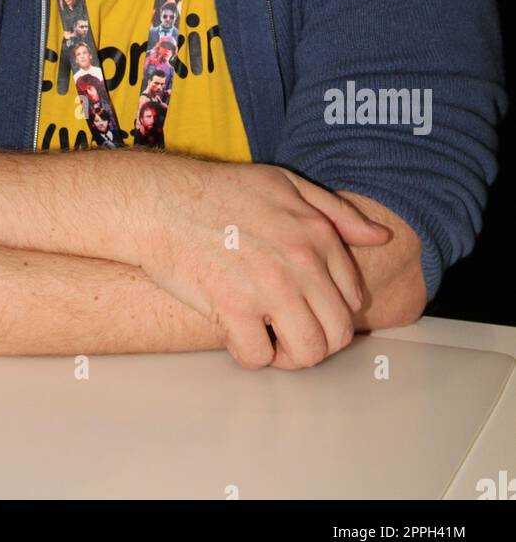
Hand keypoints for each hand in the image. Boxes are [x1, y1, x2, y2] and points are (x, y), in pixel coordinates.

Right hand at [138, 160, 390, 369]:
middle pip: (336, 333)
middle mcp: (300, 262)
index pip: (352, 298)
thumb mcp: (284, 183)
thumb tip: (381, 236)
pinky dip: (250, 355)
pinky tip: (238, 335)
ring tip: (268, 339)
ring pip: (307, 353)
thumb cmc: (219, 191)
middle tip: (288, 331)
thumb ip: (335, 211)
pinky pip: (259, 358)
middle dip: (316, 340)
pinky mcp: (233, 308)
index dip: (330, 310)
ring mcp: (268, 287)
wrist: (160, 200)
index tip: (306, 306)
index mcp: (316, 233)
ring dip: (289, 356)